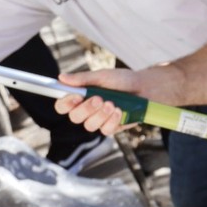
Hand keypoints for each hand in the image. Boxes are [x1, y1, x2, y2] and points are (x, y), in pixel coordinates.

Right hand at [57, 66, 174, 135]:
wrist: (145, 88)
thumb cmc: (122, 80)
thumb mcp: (102, 76)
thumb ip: (83, 79)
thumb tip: (62, 77)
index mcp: (81, 97)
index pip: (63, 106)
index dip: (65, 103)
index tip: (76, 96)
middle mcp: (87, 111)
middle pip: (74, 118)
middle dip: (86, 109)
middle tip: (99, 98)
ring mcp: (99, 120)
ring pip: (89, 126)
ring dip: (100, 115)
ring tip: (112, 103)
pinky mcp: (111, 127)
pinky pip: (105, 130)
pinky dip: (112, 120)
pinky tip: (119, 110)